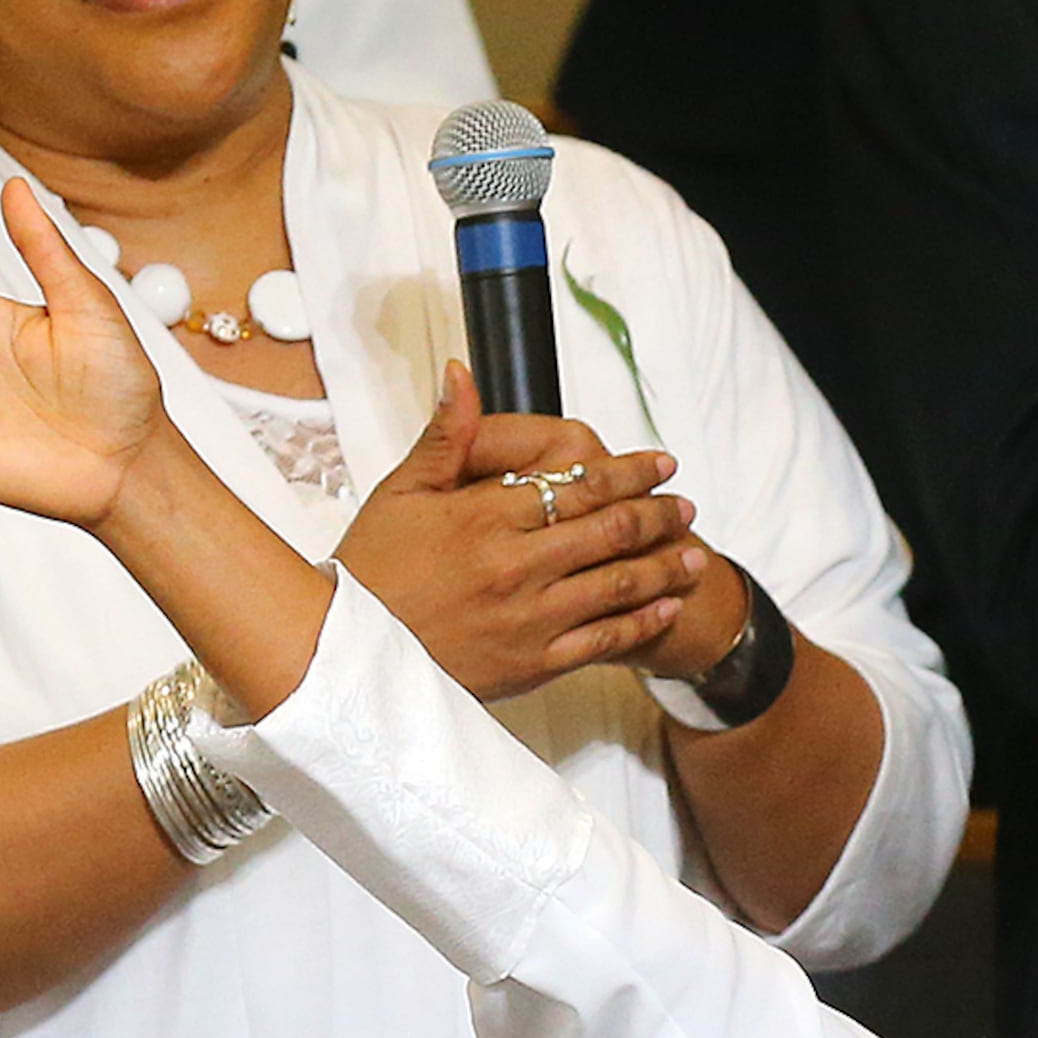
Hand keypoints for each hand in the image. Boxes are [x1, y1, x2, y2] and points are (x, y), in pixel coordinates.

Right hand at [337, 364, 721, 700]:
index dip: (628, 471)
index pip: (578, 486)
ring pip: (617, 586)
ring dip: (663, 567)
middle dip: (656, 514)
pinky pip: (601, 640)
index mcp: (485, 518)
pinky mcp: (532, 664)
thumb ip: (444, 434)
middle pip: (609, 532)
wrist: (343, 653)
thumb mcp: (398, 490)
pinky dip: (640, 622)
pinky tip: (663, 608)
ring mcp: (528, 619)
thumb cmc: (369, 568)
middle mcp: (515, 566)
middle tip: (685, 504)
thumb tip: (461, 372)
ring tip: (693, 554)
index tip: (660, 463)